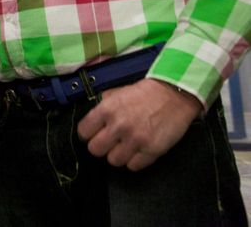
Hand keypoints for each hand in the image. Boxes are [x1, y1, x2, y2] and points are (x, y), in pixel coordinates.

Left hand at [77, 78, 201, 170]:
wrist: (175, 94)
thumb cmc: (147, 93)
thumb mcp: (118, 92)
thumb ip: (104, 106)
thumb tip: (93, 120)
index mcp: (106, 109)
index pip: (83, 132)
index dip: (87, 134)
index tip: (93, 134)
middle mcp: (118, 126)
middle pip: (95, 150)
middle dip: (101, 147)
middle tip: (109, 143)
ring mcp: (135, 140)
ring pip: (113, 161)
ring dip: (118, 155)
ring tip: (125, 147)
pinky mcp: (152, 150)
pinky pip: (133, 166)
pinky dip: (134, 161)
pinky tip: (138, 151)